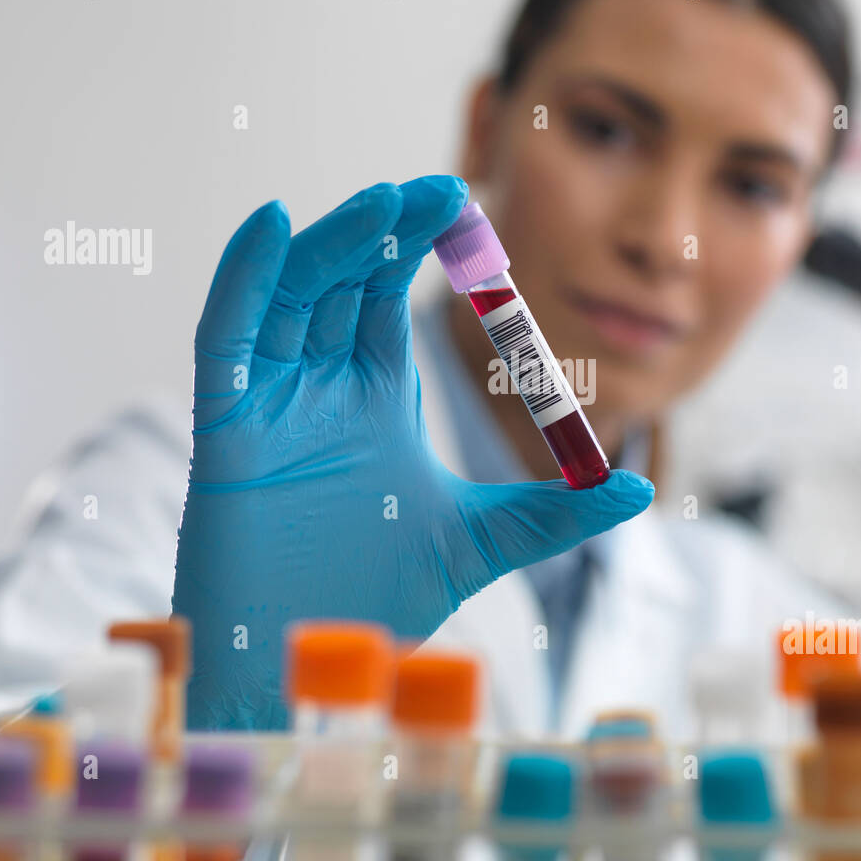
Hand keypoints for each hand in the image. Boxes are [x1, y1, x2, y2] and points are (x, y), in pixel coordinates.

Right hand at [171, 176, 654, 728]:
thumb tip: (637, 489)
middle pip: (340, 284)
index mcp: (371, 401)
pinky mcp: (223, 434)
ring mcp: (268, 406)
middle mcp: (317, 391)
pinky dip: (241, 284)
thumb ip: (553, 514)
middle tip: (439, 189)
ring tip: (382, 203)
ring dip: (329, 246)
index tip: (466, 204)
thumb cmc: (372, 601)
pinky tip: (270, 227)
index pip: (386, 300)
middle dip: (384, 233)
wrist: (307, 671)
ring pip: (290, 299)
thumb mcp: (479, 543)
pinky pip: (222, 342)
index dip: (419, 246)